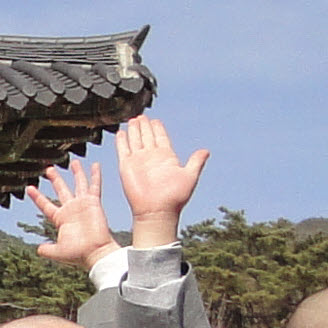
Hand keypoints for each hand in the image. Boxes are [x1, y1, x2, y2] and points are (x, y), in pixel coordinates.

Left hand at [25, 159, 116, 266]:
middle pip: (62, 190)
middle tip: (49, 169)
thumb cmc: (79, 254)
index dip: (37, 197)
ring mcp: (82, 205)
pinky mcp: (93, 203)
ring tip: (73, 162)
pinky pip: (94, 186)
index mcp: (61, 219)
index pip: (46, 205)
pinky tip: (95, 165)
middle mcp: (71, 210)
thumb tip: (38, 249)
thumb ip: (48, 250)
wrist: (95, 253)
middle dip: (56, 179)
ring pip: (78, 184)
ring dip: (76, 173)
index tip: (29, 187)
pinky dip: (95, 175)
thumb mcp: (58, 252)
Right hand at [115, 116, 209, 250]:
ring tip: (132, 120)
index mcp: (166, 156)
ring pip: (135, 140)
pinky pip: (123, 150)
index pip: (160, 137)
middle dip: (144, 126)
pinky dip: (122, 141)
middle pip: (147, 136)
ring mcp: (138, 160)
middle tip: (141, 116)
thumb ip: (196, 162)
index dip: (157, 128)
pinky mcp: (126, 166)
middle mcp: (151, 156)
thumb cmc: (174, 197)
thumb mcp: (190, 176)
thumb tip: (206, 151)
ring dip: (133, 130)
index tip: (155, 120)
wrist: (157, 211)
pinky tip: (121, 133)